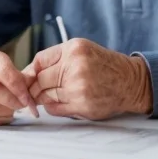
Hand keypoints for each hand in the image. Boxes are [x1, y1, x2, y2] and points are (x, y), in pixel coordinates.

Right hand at [0, 42, 38, 125]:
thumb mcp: (2, 61)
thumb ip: (18, 73)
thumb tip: (34, 82)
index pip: (2, 70)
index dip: (18, 86)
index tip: (29, 97)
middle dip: (13, 100)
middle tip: (23, 104)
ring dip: (8, 110)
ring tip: (14, 107)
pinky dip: (0, 117)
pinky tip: (4, 112)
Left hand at [24, 39, 152, 119]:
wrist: (130, 82)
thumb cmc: (103, 65)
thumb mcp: (81, 49)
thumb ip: (56, 58)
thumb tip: (28, 73)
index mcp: (73, 50)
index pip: (39, 61)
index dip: (31, 71)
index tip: (29, 77)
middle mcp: (76, 67)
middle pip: (40, 80)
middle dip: (34, 87)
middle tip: (35, 90)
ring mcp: (79, 88)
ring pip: (45, 96)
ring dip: (43, 98)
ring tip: (51, 94)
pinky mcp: (82, 106)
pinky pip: (54, 109)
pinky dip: (52, 107)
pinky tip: (60, 101)